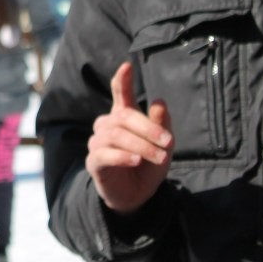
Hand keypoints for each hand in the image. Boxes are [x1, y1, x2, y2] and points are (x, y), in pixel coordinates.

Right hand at [85, 62, 172, 214]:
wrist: (137, 195)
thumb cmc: (148, 164)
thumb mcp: (163, 145)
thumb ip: (161, 125)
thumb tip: (159, 102)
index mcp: (123, 116)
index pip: (120, 93)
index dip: (122, 80)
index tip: (127, 66)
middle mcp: (107, 125)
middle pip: (123, 115)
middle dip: (148, 127)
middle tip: (168, 141)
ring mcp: (98, 142)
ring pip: (116, 135)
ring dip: (141, 145)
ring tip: (159, 157)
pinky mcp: (94, 161)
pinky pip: (104, 154)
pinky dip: (122, 156)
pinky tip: (136, 160)